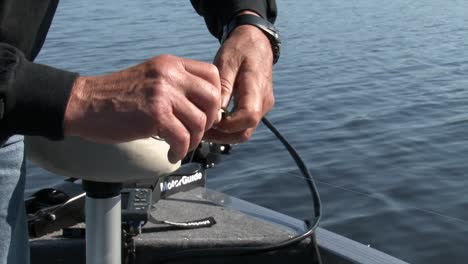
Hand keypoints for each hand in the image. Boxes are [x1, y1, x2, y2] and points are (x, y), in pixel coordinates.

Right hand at [64, 55, 220, 162]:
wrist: (85, 104)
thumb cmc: (118, 96)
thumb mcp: (152, 79)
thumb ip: (178, 87)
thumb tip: (207, 109)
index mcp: (171, 64)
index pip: (212, 74)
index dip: (216, 97)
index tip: (207, 113)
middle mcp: (170, 74)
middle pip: (212, 98)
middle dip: (209, 121)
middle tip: (197, 133)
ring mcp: (162, 93)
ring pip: (199, 121)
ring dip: (194, 140)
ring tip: (181, 146)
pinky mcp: (154, 114)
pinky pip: (182, 137)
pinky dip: (180, 151)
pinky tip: (172, 154)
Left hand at [204, 15, 274, 143]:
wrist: (257, 41)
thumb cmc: (240, 48)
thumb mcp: (226, 61)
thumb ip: (222, 88)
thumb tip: (214, 114)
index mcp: (257, 87)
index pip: (248, 117)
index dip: (227, 125)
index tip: (208, 119)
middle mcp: (264, 101)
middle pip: (245, 131)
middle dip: (221, 136)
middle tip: (199, 130)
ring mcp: (263, 106)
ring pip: (244, 132)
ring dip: (224, 135)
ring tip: (203, 127)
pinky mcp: (259, 108)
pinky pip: (244, 125)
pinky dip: (228, 128)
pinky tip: (212, 121)